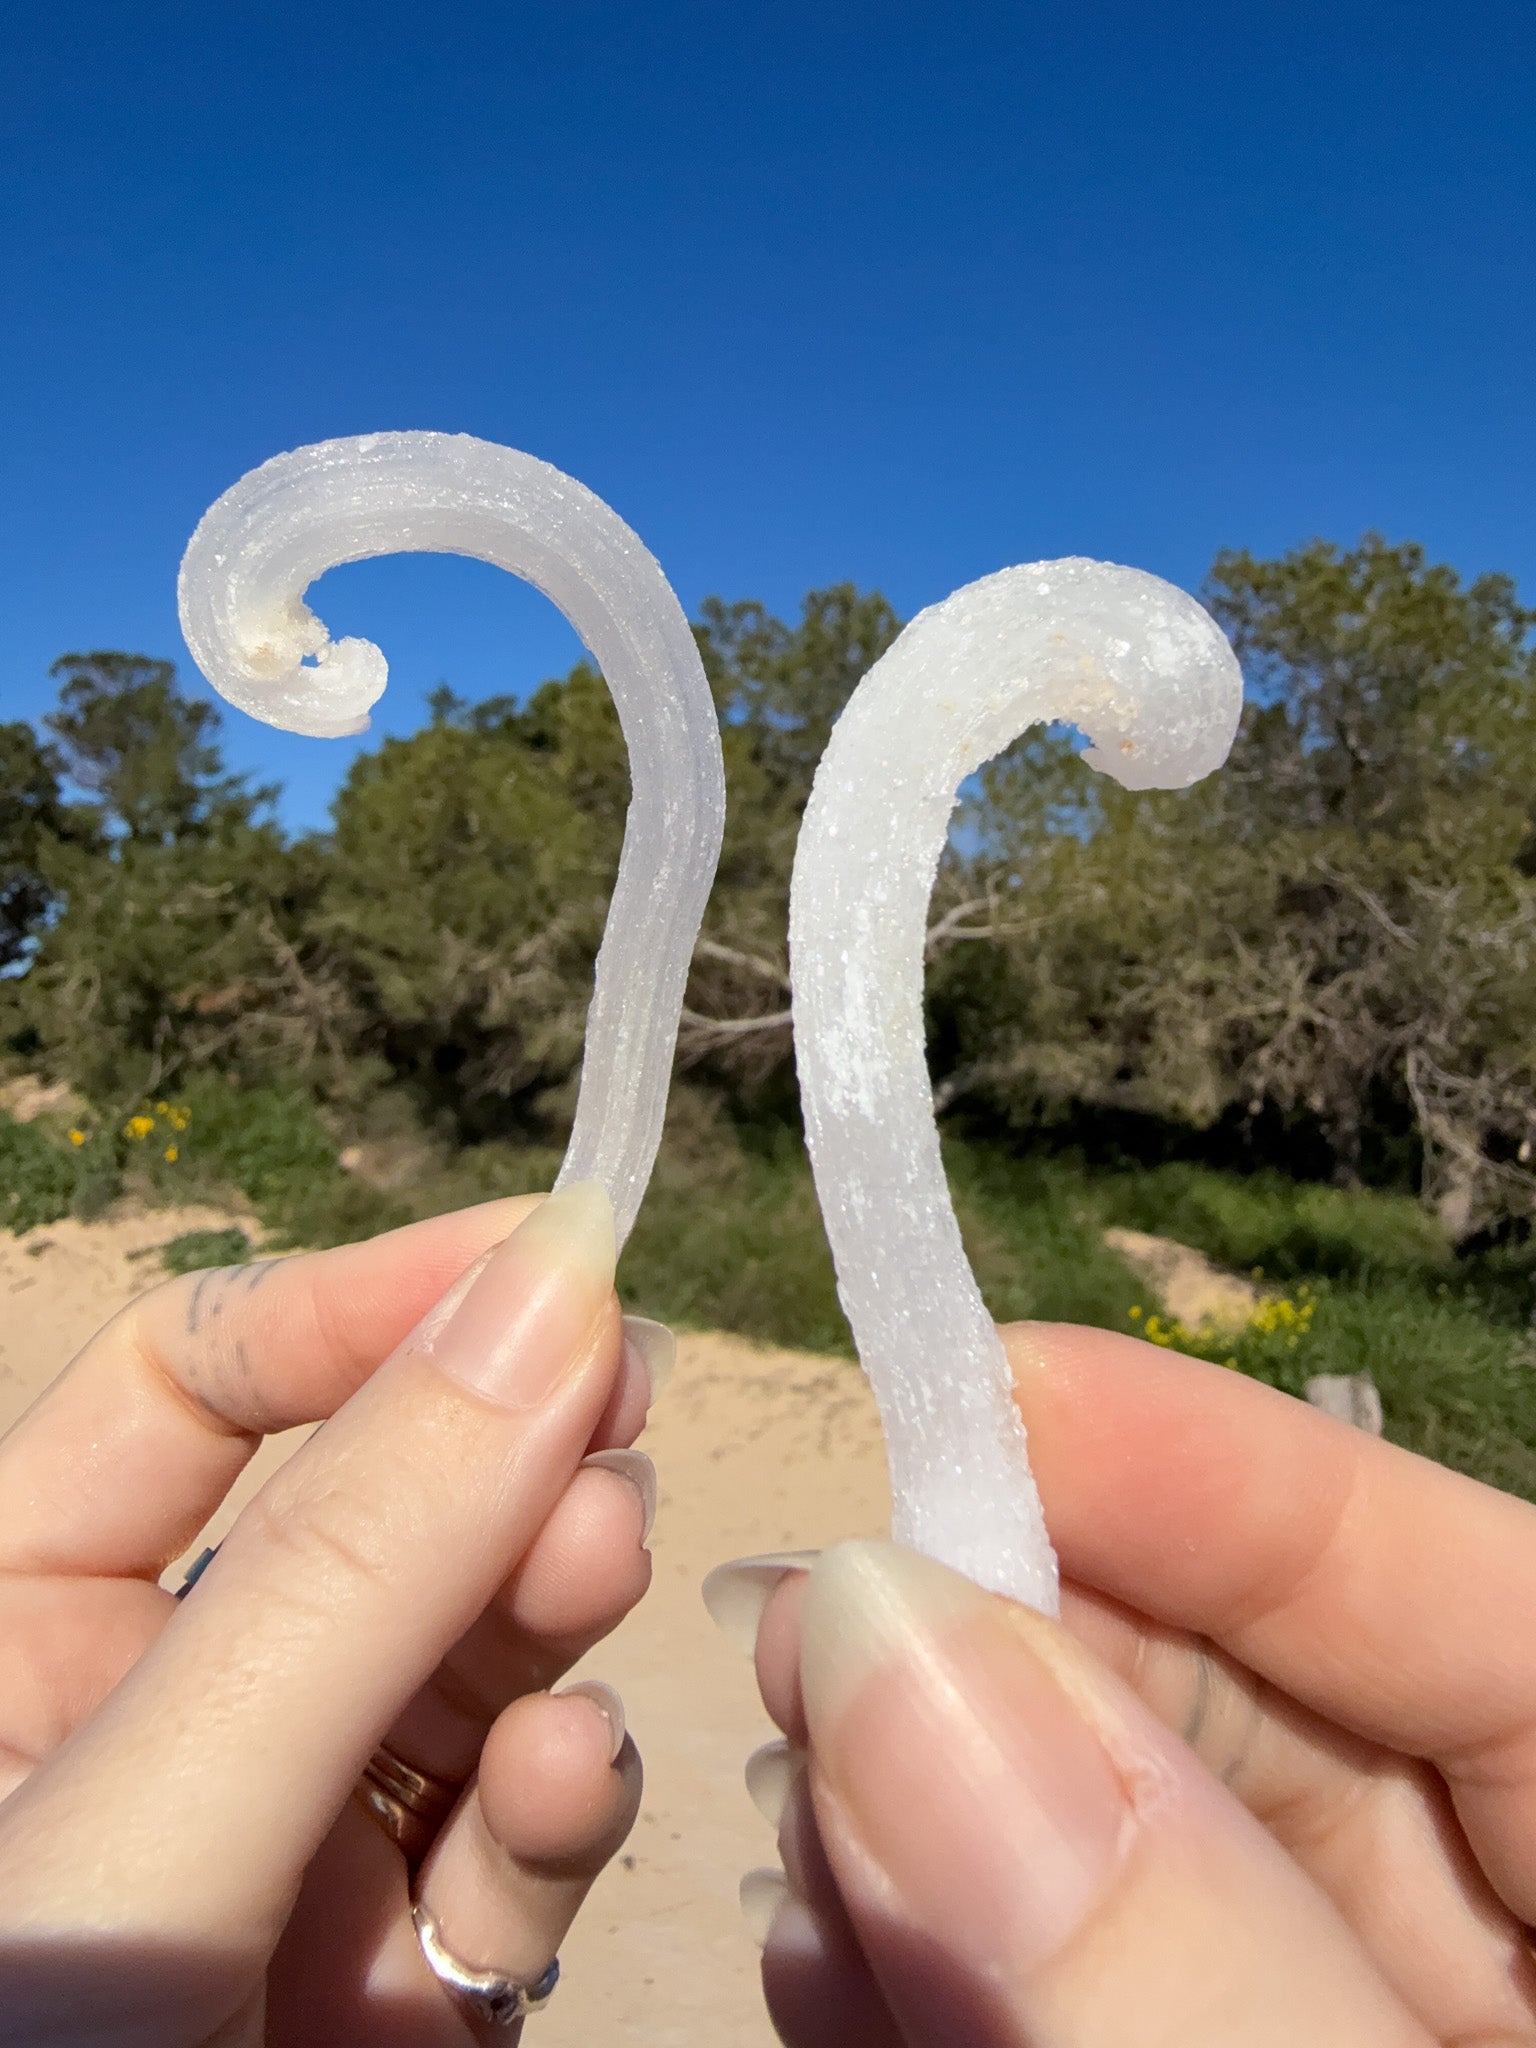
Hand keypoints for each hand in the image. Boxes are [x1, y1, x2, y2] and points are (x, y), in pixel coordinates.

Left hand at [0, 1183, 668, 2044]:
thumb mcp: (136, 1838)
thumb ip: (350, 1577)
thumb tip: (554, 1295)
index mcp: (8, 1638)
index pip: (194, 1383)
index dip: (370, 1304)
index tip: (558, 1258)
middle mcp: (155, 1722)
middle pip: (365, 1511)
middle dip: (497, 1464)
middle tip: (621, 1428)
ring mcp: (288, 1855)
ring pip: (462, 1671)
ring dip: (547, 1618)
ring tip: (606, 1588)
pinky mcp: (394, 1987)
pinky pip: (503, 1852)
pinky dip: (555, 1812)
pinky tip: (571, 1800)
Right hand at [722, 1321, 1535, 2043]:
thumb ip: (1176, 1955)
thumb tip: (885, 1634)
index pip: (1490, 1610)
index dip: (1242, 1475)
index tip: (983, 1386)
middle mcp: (1503, 1969)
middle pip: (1271, 1727)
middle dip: (1034, 1653)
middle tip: (817, 1623)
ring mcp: (1334, 2034)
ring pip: (1135, 1865)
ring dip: (939, 1813)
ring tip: (796, 1792)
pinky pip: (1067, 2006)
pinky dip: (930, 1970)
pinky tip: (821, 1954)